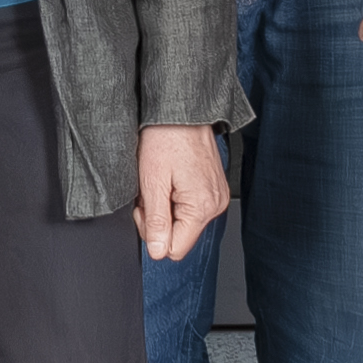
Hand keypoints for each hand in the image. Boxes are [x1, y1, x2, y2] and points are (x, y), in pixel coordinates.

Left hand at [132, 121, 227, 264]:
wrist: (183, 110)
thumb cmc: (167, 137)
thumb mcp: (152, 180)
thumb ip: (156, 220)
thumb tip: (157, 252)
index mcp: (202, 207)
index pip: (174, 249)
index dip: (153, 233)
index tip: (146, 207)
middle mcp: (215, 205)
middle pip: (178, 236)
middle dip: (158, 218)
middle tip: (151, 190)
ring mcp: (216, 197)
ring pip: (182, 222)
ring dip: (165, 207)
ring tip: (161, 181)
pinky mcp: (213, 189)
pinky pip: (189, 208)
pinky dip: (174, 198)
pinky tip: (171, 178)